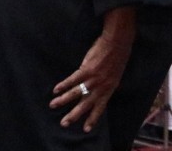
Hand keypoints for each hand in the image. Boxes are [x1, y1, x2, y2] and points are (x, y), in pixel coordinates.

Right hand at [50, 6, 135, 131]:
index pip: (100, 107)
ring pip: (76, 93)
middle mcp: (101, 86)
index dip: (93, 118)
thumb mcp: (115, 75)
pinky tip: (56, 89)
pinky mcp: (87, 69)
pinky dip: (63, 85)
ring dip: (63, 100)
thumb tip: (97, 91)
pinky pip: (72, 80)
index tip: (86, 129)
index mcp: (110, 88)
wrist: (118, 42)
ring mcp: (94, 78)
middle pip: (85, 104)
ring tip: (53, 105)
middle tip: (64, 123)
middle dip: (74, 115)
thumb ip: (106, 84)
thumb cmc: (118, 57)